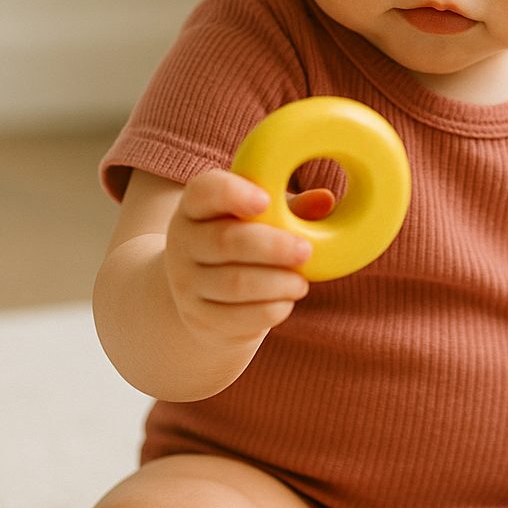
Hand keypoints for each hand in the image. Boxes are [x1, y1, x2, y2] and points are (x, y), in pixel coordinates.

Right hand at [163, 169, 330, 343]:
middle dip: (272, 247)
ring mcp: (185, 282)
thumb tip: (325, 200)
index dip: (233, 193)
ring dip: (277, 283)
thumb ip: (291, 208)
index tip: (266, 201)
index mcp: (196, 206)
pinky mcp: (198, 317)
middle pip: (225, 242)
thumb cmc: (244, 245)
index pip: (204, 191)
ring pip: (235, 283)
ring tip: (301, 283)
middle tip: (306, 251)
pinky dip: (270, 309)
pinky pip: (237, 316)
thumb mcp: (262, 220)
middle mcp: (182, 241)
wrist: (207, 297)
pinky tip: (287, 301)